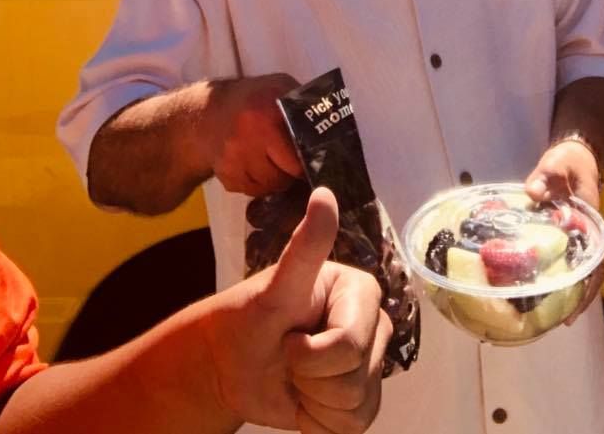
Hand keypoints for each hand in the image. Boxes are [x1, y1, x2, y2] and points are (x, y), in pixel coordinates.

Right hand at [205, 73, 303, 196]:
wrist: (206, 113)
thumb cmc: (253, 98)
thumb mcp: (280, 87)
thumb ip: (304, 102)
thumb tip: (332, 121)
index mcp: (267, 113)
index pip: (296, 155)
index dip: (307, 161)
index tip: (313, 161)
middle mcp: (248, 138)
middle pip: (282, 176)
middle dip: (291, 173)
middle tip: (293, 163)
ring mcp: (234, 159)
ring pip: (268, 187)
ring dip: (275, 179)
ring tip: (274, 162)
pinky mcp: (225, 175)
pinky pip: (251, 191)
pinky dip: (257, 184)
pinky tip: (256, 166)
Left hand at [209, 187, 390, 431]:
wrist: (230, 365)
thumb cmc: (249, 318)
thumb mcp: (275, 286)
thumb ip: (306, 247)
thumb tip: (324, 193)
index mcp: (360, 292)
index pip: (349, 345)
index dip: (310, 355)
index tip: (287, 335)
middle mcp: (373, 324)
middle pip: (356, 379)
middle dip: (311, 377)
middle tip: (287, 354)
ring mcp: (369, 363)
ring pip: (357, 407)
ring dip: (314, 400)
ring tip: (294, 375)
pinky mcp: (360, 398)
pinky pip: (353, 428)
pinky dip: (320, 422)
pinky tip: (304, 398)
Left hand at [525, 138, 603, 324]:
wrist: (574, 156)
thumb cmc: (569, 162)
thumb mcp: (558, 163)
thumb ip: (547, 175)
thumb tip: (534, 192)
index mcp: (590, 223)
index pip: (596, 262)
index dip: (589, 287)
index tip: (576, 308)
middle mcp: (586, 235)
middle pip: (588, 274)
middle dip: (577, 298)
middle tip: (559, 322)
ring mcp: (576, 236)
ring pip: (576, 269)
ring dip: (566, 289)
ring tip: (547, 313)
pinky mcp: (564, 233)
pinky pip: (562, 258)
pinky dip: (554, 273)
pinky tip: (537, 285)